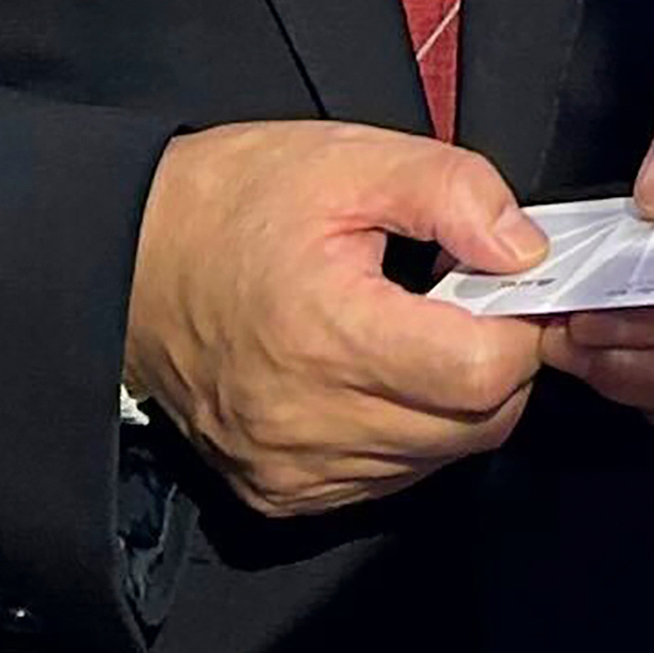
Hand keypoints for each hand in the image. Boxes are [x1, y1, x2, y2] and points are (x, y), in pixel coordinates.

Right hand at [123, 122, 549, 519]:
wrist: (127, 259)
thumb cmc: (229, 204)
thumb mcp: (348, 160)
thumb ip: (453, 193)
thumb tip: (526, 249)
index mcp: (330, 337)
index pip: (484, 372)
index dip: (517, 323)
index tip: (502, 282)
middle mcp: (310, 425)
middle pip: (476, 424)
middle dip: (494, 361)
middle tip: (461, 298)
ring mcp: (294, 470)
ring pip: (438, 457)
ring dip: (451, 399)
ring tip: (408, 329)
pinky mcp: (280, 492)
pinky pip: (388, 479)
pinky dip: (406, 430)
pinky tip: (373, 372)